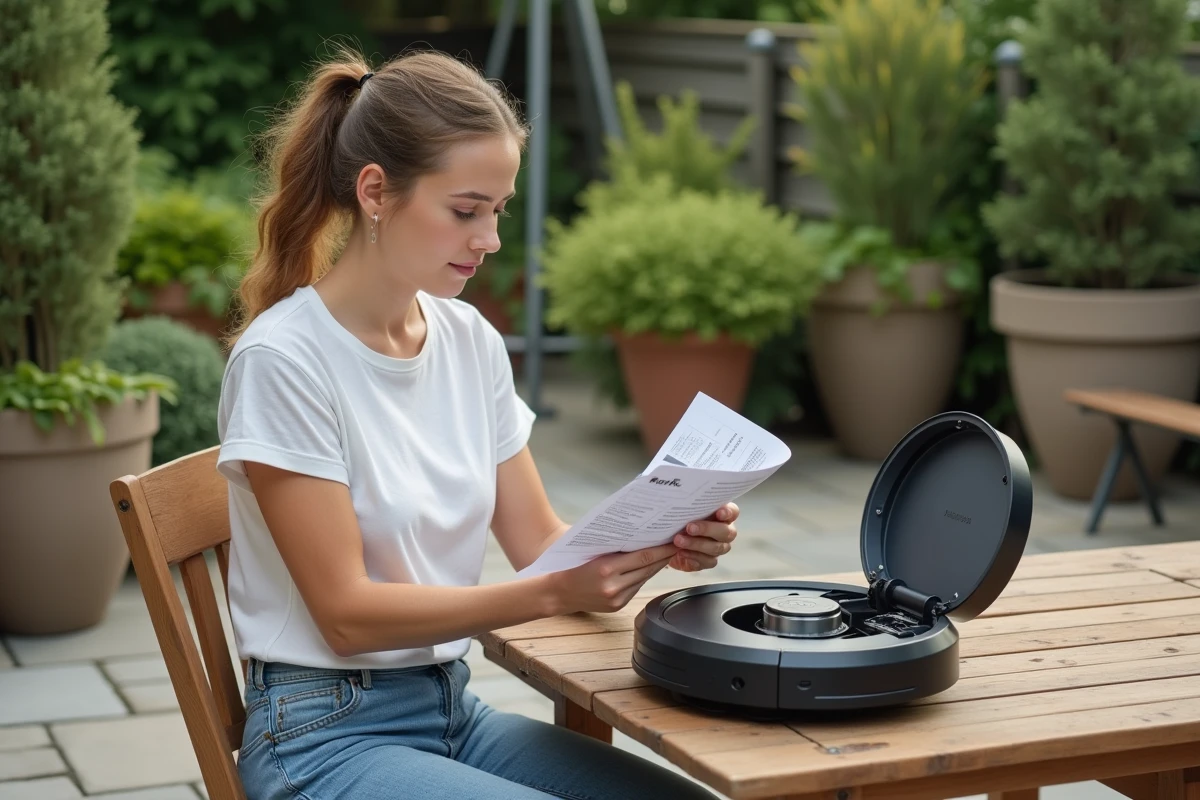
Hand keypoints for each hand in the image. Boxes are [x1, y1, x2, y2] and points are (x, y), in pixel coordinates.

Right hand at [545, 543, 677, 613]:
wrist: (557, 593)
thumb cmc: (571, 566)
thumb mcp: (592, 551)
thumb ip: (615, 547)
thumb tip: (639, 537)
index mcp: (606, 568)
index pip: (643, 557)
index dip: (662, 550)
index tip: (673, 542)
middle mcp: (613, 586)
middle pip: (648, 569)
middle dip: (663, 557)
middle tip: (675, 545)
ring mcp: (616, 598)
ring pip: (644, 579)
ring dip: (655, 567)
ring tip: (665, 555)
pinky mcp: (617, 606)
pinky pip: (635, 588)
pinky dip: (642, 577)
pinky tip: (648, 568)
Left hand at [669, 502, 738, 571]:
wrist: (669, 542)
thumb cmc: (679, 520)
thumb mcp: (682, 510)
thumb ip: (687, 505)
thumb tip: (681, 495)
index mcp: (722, 515)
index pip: (733, 512)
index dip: (728, 512)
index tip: (719, 513)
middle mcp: (725, 531)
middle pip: (726, 532)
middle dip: (707, 529)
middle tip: (689, 527)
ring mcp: (719, 547)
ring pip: (716, 548)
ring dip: (696, 544)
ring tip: (678, 541)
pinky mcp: (709, 561)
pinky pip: (707, 561)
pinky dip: (693, 557)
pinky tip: (681, 553)